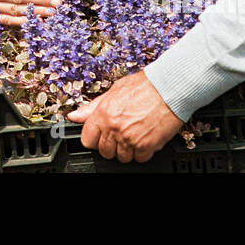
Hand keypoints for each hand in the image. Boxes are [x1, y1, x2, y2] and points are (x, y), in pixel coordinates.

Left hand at [67, 70, 182, 162]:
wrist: (170, 88)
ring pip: (122, 157)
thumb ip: (92, 107)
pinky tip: (145, 138)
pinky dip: (143, 152)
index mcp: (103, 113)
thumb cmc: (145, 85)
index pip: (87, 139)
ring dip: (128, 149)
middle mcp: (114, 128)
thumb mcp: (113, 90)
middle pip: (104, 151)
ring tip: (134, 134)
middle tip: (121, 133)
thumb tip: (75, 116)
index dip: (94, 138)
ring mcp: (130, 139)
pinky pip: (140, 158)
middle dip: (111, 145)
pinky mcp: (146, 146)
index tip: (101, 135)